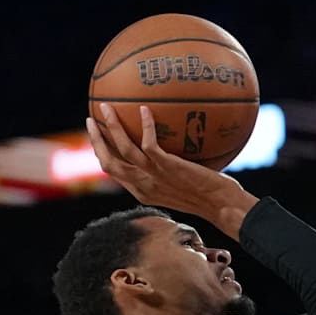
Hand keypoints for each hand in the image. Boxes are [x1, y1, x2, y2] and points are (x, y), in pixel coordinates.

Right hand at [86, 104, 255, 236]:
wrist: (224, 207)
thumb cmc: (213, 198)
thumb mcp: (185, 188)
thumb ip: (173, 172)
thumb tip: (179, 149)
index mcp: (143, 192)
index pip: (114, 173)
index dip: (102, 154)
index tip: (97, 138)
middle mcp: (144, 186)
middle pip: (108, 162)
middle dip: (96, 140)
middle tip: (91, 119)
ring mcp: (154, 176)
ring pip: (122, 149)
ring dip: (111, 126)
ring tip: (106, 107)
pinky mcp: (167, 167)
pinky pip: (149, 142)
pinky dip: (145, 125)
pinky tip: (144, 109)